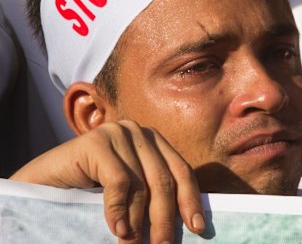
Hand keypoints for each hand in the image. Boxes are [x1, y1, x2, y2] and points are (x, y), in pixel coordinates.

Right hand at [10, 120, 204, 243]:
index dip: (190, 200)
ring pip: (141, 184)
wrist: (42, 183)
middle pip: (163, 179)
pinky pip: (118, 182)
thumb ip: (152, 197)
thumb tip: (189, 225)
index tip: (197, 228)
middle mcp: (139, 132)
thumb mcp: (130, 192)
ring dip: (138, 222)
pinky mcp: (96, 141)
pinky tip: (117, 230)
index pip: (181, 171)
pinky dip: (118, 210)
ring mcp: (118, 133)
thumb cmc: (88, 192)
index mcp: (154, 141)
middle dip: (165, 218)